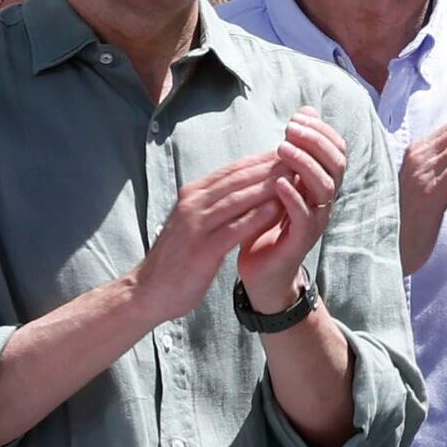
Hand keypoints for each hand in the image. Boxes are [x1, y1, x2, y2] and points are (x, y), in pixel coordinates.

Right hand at [121, 145, 315, 341]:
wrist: (149, 290)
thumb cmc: (176, 258)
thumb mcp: (193, 222)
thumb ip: (214, 205)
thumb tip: (242, 189)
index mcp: (191, 196)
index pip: (231, 171)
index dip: (260, 161)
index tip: (287, 156)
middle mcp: (192, 205)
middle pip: (236, 180)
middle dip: (268, 169)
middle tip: (298, 161)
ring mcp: (195, 226)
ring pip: (236, 200)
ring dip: (267, 188)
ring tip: (294, 180)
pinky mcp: (202, 250)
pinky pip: (233, 228)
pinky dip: (256, 217)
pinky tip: (277, 210)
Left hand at [229, 111, 351, 308]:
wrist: (262, 270)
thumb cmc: (268, 221)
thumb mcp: (279, 180)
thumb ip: (292, 151)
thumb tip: (305, 111)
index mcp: (320, 184)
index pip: (337, 151)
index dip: (322, 131)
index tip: (297, 118)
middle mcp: (324, 200)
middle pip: (336, 165)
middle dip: (316, 142)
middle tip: (290, 130)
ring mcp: (316, 220)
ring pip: (325, 188)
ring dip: (305, 165)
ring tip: (283, 150)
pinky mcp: (302, 240)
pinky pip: (305, 215)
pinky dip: (293, 196)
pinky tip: (279, 183)